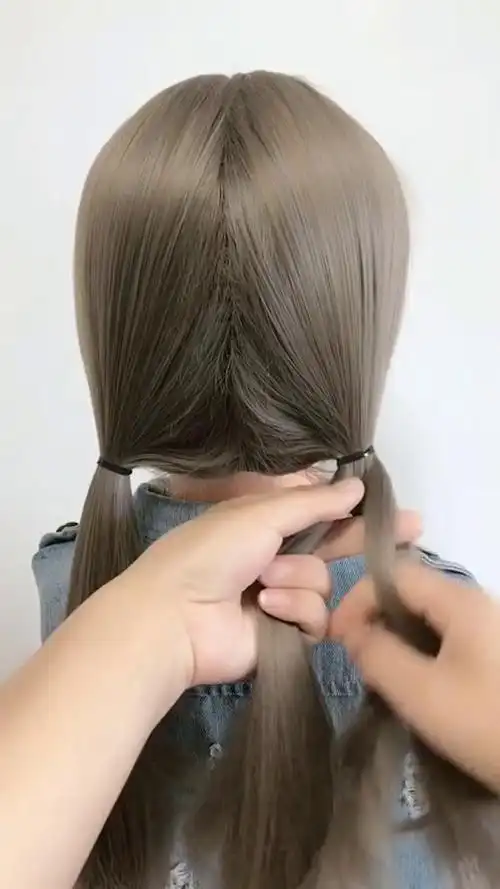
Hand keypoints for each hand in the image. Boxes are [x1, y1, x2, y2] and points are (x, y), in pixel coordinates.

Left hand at [119, 481, 419, 693]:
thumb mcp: (259, 514)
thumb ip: (313, 502)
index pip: (313, 506)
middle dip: (363, 536)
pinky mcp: (284, 633)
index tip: (379, 499)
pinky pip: (315, 617)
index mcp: (261, 519)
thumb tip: (356, 484)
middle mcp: (273, 555)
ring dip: (298, 578)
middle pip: (330, 544)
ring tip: (264, 582)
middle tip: (412, 527)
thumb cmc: (211, 554)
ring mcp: (279, 595)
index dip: (344, 502)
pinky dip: (292, 609)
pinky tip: (266, 608)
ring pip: (322, 582)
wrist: (175, 619)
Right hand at [329, 562, 499, 793]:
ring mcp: (491, 628)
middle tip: (356, 659)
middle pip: (412, 592)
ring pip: (429, 617)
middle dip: (375, 619)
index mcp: (461, 600)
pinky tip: (416, 687)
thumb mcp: (422, 694)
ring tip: (381, 676)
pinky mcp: (496, 655)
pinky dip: (421, 653)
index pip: (393, 574)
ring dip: (398, 639)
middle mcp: (478, 603)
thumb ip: (377, 655)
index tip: (334, 639)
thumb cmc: (487, 723)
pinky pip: (448, 638)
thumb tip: (351, 633)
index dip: (356, 599)